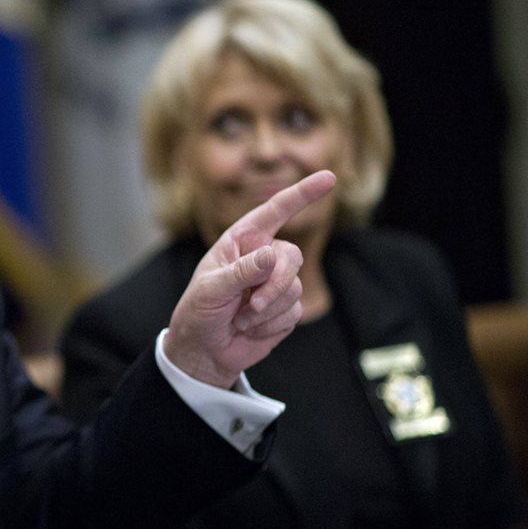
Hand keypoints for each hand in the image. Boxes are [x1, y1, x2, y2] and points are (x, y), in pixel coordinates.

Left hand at [163, 170, 336, 387]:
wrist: (204, 350)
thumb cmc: (199, 312)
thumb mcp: (210, 290)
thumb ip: (241, 272)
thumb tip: (272, 256)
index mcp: (242, 241)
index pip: (275, 212)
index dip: (302, 194)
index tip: (329, 177)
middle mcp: (263, 257)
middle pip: (292, 257)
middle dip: (276, 283)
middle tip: (251, 305)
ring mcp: (277, 283)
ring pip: (294, 287)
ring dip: (266, 309)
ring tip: (240, 319)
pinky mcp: (286, 308)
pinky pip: (293, 311)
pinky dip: (269, 324)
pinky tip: (249, 329)